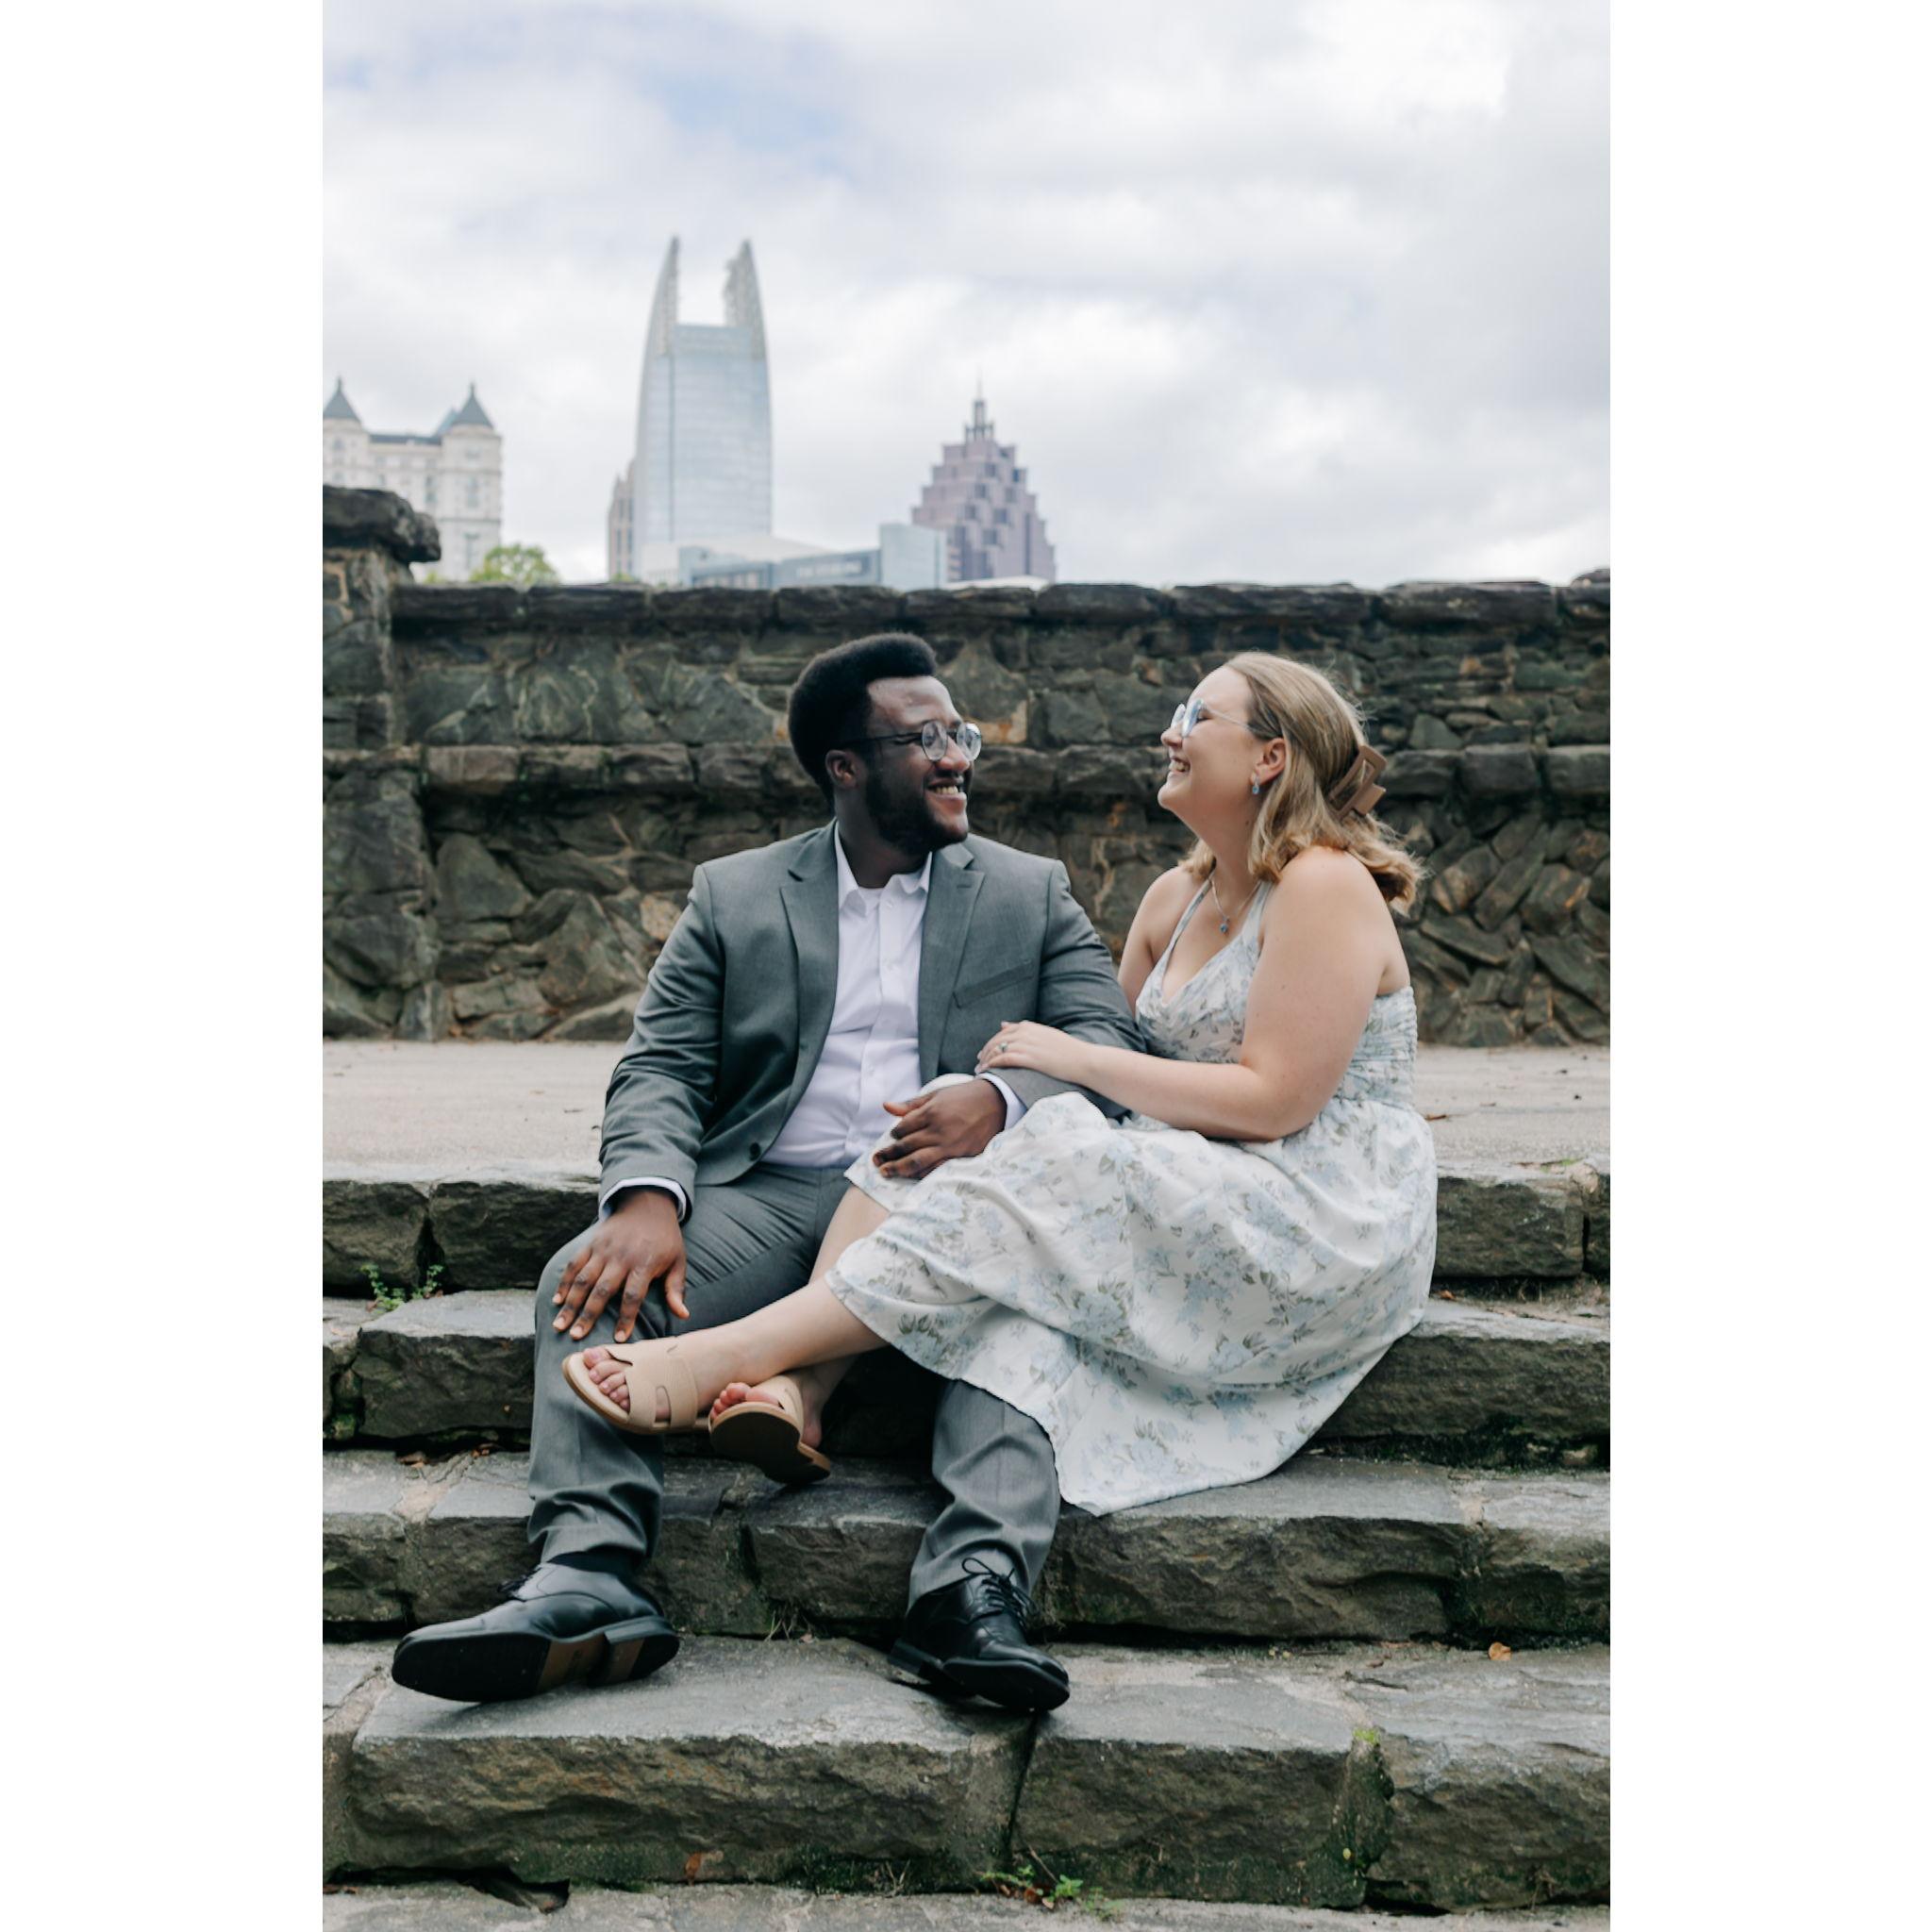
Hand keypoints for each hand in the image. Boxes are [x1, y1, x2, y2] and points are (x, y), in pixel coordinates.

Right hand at [553, 1187, 688, 1342]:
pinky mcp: (591, 1243)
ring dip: (570, 1303)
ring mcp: (603, 1249)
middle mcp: (621, 1256)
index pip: (633, 1295)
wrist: (648, 1204)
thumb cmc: (665, 1239)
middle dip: (588, 1315)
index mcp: (644, 1263)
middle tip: (576, 1336)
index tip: (619, 1339)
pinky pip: (574, 1264)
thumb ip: (676, 1288)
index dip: (626, 1318)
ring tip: (559, 1325)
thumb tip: (683, 1315)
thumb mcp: (678, 1260)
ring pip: (583, 1279)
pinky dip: (564, 1282)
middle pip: (602, 1290)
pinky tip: (557, 1301)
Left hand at [872, 1079, 1006, 1181]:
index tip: (890, 1139)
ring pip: (918, 1161)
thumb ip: (911, 1105)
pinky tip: (911, 1176)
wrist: (996, 1102)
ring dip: (899, 1168)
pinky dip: (921, 1174)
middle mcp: (938, 1129)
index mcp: (931, 1112)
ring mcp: (950, 1144)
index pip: (903, 1128)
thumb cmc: (963, 1096)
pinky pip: (936, 1168)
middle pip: (906, 1146)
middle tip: (876, 1160)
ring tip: (886, 1172)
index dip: (893, 1135)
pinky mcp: (961, 1155)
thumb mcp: (936, 1095)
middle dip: (888, 1154)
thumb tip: (886, 1107)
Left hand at [976, 1020, 1092, 1083]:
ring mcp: (1027, 1044)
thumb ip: (1025, 1031)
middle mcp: (1026, 1032)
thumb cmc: (1069, 1052)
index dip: (992, 1043)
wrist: (1084, 1060)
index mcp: (1030, 1026)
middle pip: (996, 1040)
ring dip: (986, 1060)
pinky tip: (987, 1072)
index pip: (1003, 1032)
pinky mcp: (1029, 1057)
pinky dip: (992, 1065)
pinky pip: (1003, 1058)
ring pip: (997, 1049)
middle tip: (979, 1063)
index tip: (985, 1053)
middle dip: (986, 1052)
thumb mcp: (1045, 1036)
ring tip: (980, 1070)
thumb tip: (1004, 1024)